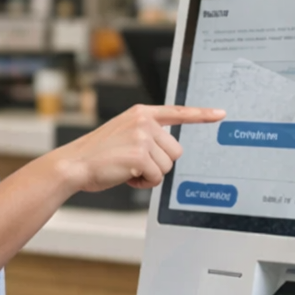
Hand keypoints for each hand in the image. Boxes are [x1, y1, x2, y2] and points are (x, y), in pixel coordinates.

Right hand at [52, 104, 225, 192]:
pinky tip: (126, 176)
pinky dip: (143, 183)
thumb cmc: (98, 155)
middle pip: (176, 151)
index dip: (201, 115)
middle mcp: (144, 121)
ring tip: (127, 169)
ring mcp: (142, 137)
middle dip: (159, 163)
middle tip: (135, 164)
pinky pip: (156, 177)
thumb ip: (146, 134)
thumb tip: (169, 151)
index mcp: (142, 113)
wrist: (74, 164)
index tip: (220, 114)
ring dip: (150, 174)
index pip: (178, 112)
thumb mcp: (124, 134)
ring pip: (167, 166)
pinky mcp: (139, 155)